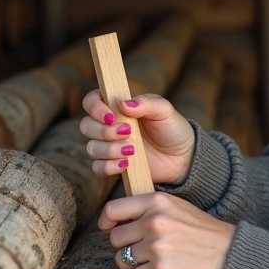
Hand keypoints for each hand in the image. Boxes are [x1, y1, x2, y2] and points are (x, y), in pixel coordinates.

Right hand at [80, 90, 194, 186]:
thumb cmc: (173, 128)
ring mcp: (110, 146)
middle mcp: (109, 125)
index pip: (92, 101)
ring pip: (91, 147)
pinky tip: (126, 164)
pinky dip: (108, 166)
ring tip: (132, 151)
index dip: (95, 107)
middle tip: (127, 133)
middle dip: (104, 131)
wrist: (182, 157)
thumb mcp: (164, 111)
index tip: (111, 116)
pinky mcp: (113, 165)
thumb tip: (123, 104)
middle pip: (86, 126)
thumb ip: (146, 103)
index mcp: (118, 106)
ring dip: (109, 149)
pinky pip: (97, 167)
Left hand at [100, 192, 236, 268]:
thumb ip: (146, 208)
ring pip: (122, 260)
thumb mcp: (174, 206)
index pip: (112, 210)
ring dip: (134, 264)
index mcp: (156, 201)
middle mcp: (154, 221)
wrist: (228, 252)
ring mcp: (157, 246)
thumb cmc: (199, 230)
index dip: (106, 222)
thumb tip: (113, 219)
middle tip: (143, 250)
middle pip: (115, 238)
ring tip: (154, 260)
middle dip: (124, 246)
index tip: (109, 230)